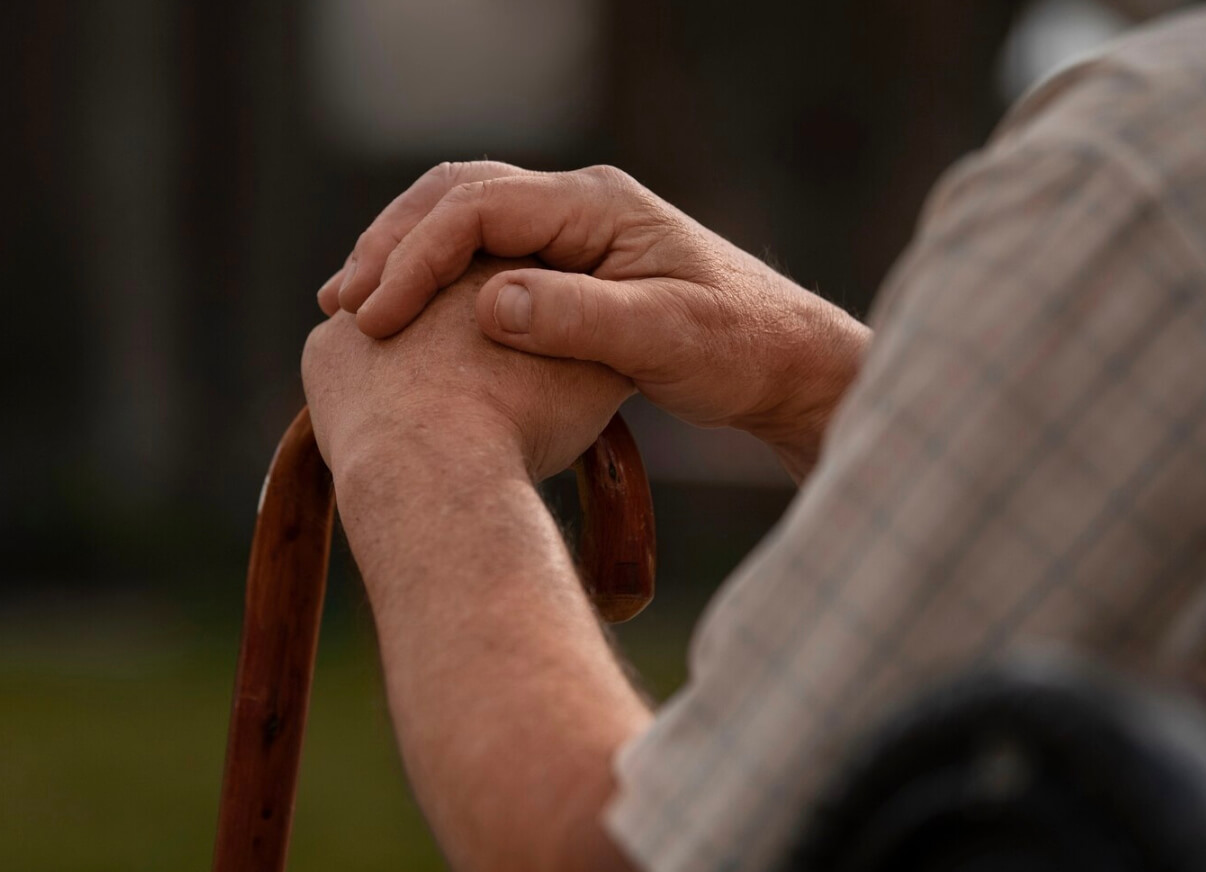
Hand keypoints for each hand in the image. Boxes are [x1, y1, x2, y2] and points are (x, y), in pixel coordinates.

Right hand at [317, 162, 868, 478]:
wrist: (783, 361)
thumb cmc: (738, 347)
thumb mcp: (667, 337)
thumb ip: (582, 319)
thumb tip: (491, 302)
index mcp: (598, 205)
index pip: (479, 206)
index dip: (416, 256)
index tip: (376, 316)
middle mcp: (579, 205)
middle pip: (457, 197)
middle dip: (392, 246)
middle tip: (342, 304)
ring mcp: (573, 232)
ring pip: (464, 222)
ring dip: (406, 258)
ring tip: (355, 307)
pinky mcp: (572, 266)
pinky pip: (485, 255)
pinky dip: (438, 279)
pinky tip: (412, 318)